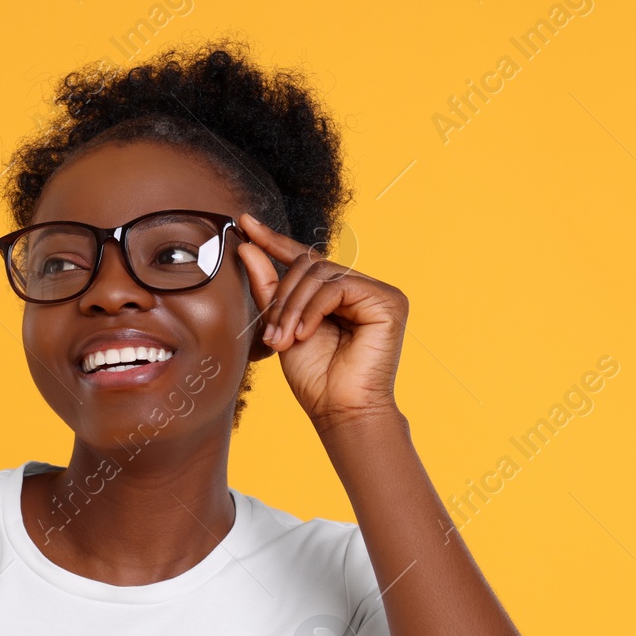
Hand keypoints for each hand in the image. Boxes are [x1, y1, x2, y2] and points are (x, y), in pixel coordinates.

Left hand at [235, 213, 408, 430]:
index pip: (305, 259)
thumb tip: (248, 245)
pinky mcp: (389, 301)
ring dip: (294, 307)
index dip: (275, 241)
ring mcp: (377, 293)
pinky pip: (338, 287)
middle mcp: (360, 289)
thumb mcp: (281, 325)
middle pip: (310, 267)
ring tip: (285, 339)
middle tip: (272, 334)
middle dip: (283, 298)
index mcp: (338, 295)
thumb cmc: (315, 377)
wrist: (339, 411)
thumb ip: (269, 287)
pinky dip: (314, 309)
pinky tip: (306, 334)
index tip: (246, 224)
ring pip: (322, 275)